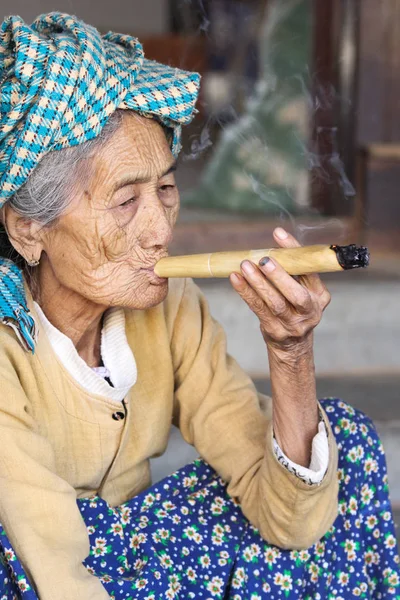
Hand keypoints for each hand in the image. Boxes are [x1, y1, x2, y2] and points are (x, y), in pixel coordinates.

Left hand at [229, 227, 330, 356]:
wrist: (293, 345)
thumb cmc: (294, 307)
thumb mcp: (303, 290)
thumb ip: (293, 269)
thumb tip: (274, 238)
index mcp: (320, 296)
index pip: (309, 270)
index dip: (294, 251)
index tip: (278, 234)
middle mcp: (310, 311)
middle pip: (296, 294)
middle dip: (279, 276)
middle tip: (263, 260)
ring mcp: (292, 324)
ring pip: (274, 303)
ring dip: (257, 283)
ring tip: (245, 266)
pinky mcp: (274, 331)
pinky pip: (258, 309)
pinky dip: (246, 293)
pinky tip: (236, 279)